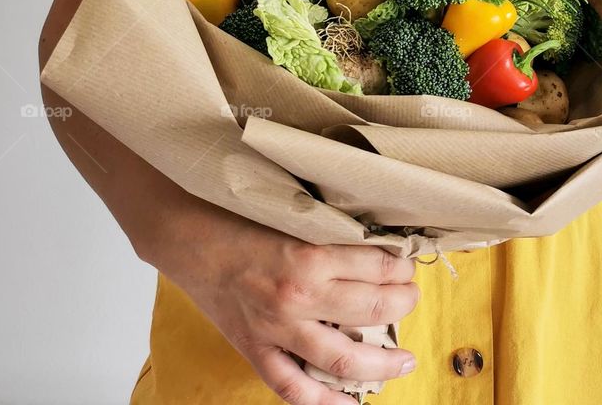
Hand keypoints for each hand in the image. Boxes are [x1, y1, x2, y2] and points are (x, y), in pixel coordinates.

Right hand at [150, 195, 420, 403]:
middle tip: (412, 298)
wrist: (189, 236)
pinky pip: (294, 387)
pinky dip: (325, 402)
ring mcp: (277, 329)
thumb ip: (329, 232)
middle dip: (403, 303)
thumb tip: (374, 241)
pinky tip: (350, 403)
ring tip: (404, 358)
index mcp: (310, 254)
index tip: (408, 263)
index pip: (378, 265)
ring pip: (344, 359)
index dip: (402, 265)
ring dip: (383, 361)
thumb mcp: (293, 215)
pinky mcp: (256, 349)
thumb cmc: (239, 217)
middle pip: (372, 308)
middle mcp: (299, 296)